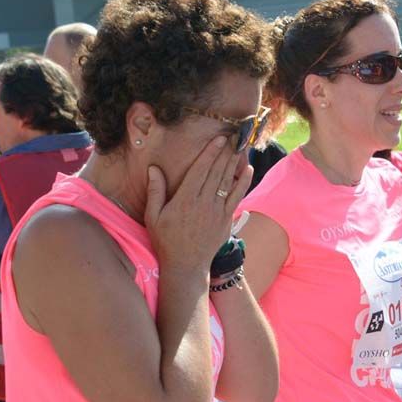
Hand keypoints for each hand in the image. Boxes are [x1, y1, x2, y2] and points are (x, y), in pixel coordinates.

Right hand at [145, 135, 250, 272]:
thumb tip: (153, 168)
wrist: (186, 266)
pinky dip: (243, 182)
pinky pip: (237, 196)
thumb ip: (155, 191)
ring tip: (240, 145)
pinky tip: (248, 169)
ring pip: (227, 181)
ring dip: (235, 162)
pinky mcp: (226, 219)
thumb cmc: (166, 240)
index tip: (219, 139)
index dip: (211, 152)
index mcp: (185, 199)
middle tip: (234, 135)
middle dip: (226, 152)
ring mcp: (217, 211)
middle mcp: (203, 202)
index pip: (200, 170)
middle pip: (217, 171)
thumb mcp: (153, 216)